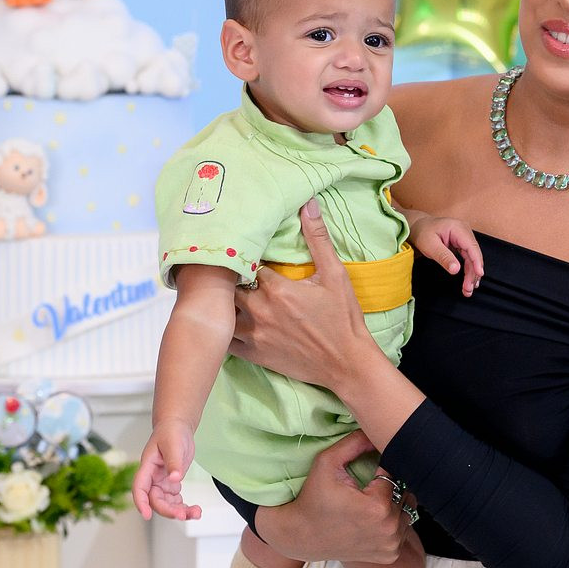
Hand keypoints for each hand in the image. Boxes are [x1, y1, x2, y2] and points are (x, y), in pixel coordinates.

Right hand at [133, 419, 201, 520]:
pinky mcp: (171, 483)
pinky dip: (183, 507)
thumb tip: (175, 479)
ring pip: (166, 503)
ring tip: (196, 513)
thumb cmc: (171, 432)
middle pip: (155, 500)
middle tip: (183, 515)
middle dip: (168, 510)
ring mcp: (161, 482)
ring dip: (179, 511)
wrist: (177, 427)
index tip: (146, 516)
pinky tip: (194, 509)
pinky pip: (174, 500)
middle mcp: (152, 478)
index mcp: (148, 467)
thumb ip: (174, 462)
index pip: (139, 487)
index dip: (141, 502)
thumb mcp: (173, 444)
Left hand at [230, 200, 375, 391]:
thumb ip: (318, 239)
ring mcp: (253, 334)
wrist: (347, 363)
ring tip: (222, 294)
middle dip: (229, 277)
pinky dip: (223, 329)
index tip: (245, 252)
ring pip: (222, 312)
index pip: (247, 262)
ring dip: (222, 302)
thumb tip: (308, 204)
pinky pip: (225, 341)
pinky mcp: (253, 354)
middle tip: (230, 270)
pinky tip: (225, 321)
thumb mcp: (335, 275)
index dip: (245, 256)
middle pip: (227, 285)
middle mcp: (259, 310)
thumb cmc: (342, 318)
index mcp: (277, 289)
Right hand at [253, 431, 410, 563]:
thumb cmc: (313, 498)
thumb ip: (354, 443)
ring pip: (406, 511)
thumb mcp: (327, 463)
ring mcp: (391, 545)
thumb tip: (376, 431)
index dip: (380, 471)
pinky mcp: (390, 555)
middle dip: (389, 487)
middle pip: (404, 493)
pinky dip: (391, 523)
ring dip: (393, 504)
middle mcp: (389, 529)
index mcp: (378, 507)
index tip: (365, 475)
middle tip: (366, 489)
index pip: (394, 475)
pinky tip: (371, 519)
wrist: (301, 536)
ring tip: (369, 503)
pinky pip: (402, 529)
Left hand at [410, 216, 483, 296]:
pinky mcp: (462, 244)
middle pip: (474, 255)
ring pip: (472, 258)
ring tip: (468, 289)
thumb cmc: (422, 233)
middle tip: (468, 288)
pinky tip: (469, 280)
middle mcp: (464, 232)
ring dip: (472, 274)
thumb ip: (443, 257)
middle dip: (473, 272)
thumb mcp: (430, 245)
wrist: (418, 227)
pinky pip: (469, 258)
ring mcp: (464, 238)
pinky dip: (469, 270)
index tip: (479, 274)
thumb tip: (456, 269)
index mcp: (458, 228)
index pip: (472, 247)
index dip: (477, 261)